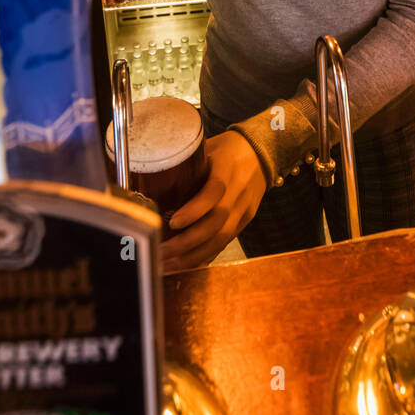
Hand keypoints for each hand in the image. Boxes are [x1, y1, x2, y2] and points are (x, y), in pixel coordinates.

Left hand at [160, 131, 267, 273]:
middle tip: (161, 251)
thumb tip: (152, 176)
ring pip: (222, 239)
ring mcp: (245, 209)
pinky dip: (206, 255)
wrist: (262, 152)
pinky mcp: (246, 220)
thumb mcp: (207, 148)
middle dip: (187, 243)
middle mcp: (238, 192)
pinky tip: (187, 264)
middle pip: (217, 224)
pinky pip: (226, 241)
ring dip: (194, 256)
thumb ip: (186, 165)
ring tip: (168, 266)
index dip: (194, 211)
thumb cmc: (228, 148)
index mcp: (227, 169)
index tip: (173, 222)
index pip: (214, 193)